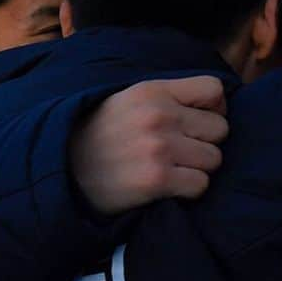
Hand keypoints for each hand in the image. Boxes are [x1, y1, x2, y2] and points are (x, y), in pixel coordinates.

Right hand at [70, 76, 228, 214]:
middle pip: (220, 129)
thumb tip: (219, 104)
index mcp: (153, 91)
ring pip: (214, 159)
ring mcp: (159, 147)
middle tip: (181, 151)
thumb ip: (169, 97)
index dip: (214, 109)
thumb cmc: (100, 135)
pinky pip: (201, 184)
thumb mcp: (129, 100)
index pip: (214, 90)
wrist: (60, 170)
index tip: (198, 123)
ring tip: (172, 168)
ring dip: (198, 168)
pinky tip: (168, 186)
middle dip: (206, 142)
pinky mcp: (157, 179)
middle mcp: (159, 115)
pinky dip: (190, 190)